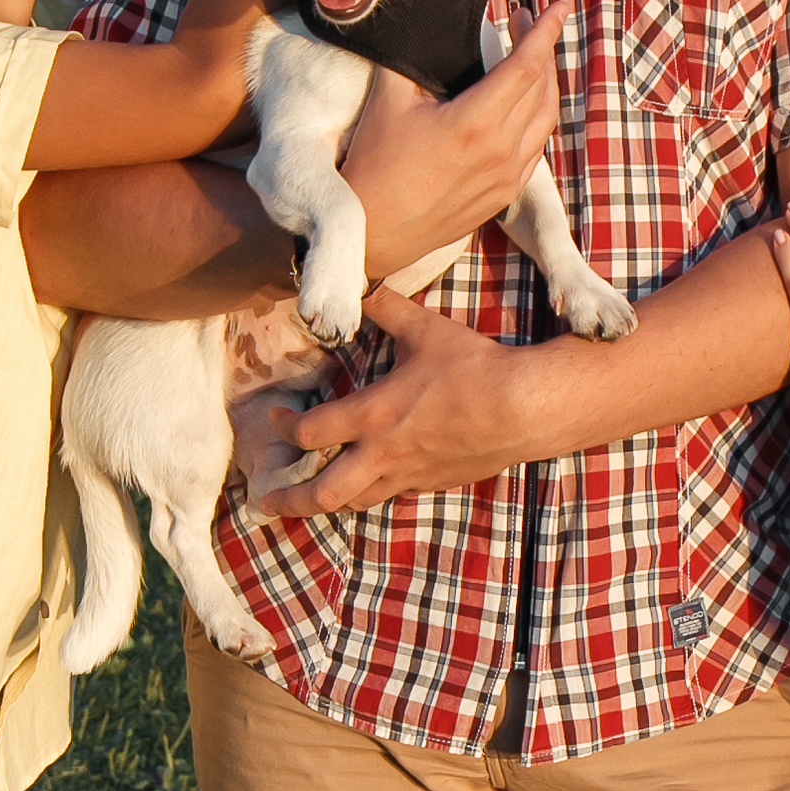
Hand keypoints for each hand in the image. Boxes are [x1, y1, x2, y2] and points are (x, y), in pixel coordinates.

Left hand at [252, 286, 526, 516]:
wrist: (523, 409)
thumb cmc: (473, 369)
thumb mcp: (427, 329)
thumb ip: (389, 309)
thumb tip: (366, 287)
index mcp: (372, 415)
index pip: (310, 432)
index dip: (284, 428)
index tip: (274, 419)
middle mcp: (383, 453)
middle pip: (323, 492)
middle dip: (289, 499)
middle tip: (266, 501)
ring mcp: (410, 474)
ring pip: (357, 502)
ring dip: (328, 504)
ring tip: (311, 502)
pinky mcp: (435, 482)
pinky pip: (393, 495)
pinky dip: (372, 493)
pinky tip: (371, 485)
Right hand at [343, 8, 567, 279]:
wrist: (372, 232)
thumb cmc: (375, 166)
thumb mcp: (389, 99)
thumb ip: (415, 56)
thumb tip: (430, 24)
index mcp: (477, 123)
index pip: (527, 65)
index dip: (544, 30)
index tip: (558, 6)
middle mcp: (502, 151)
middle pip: (542, 87)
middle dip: (541, 47)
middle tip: (524, 21)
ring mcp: (507, 177)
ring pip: (546, 118)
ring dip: (544, 82)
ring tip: (528, 56)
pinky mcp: (504, 195)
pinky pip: (536, 146)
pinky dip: (536, 116)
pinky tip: (522, 102)